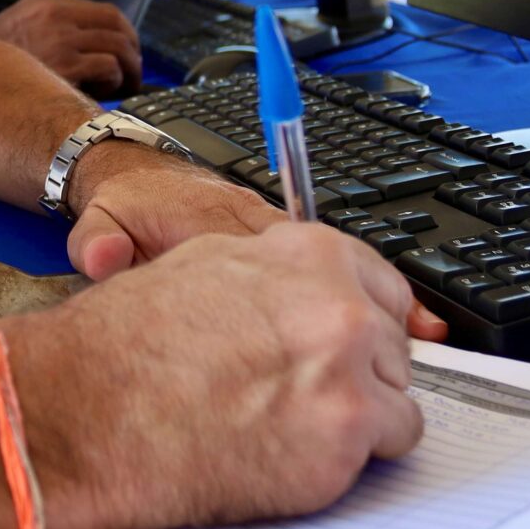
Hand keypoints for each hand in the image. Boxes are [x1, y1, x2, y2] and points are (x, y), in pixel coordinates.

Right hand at [0, 0, 139, 92]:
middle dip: (133, 53)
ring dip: (128, 71)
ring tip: (124, 88)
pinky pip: (108, 67)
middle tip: (134, 75)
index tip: (128, 53)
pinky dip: (114, 82)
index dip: (125, 34)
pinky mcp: (63, 65)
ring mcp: (59, 38)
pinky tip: (101, 93)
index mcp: (46, 2)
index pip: (106, 12)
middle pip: (118, 27)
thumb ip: (50, 27)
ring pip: (119, 48)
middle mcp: (54, 14)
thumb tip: (92, 46)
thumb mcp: (17, 28)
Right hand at [5, 222, 428, 528]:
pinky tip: (292, 457)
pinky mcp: (347, 433)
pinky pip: (389, 448)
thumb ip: (278, 279)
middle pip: (392, 347)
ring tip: (287, 431)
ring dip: (357, 420)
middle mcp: (339, 302)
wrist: (82, 410)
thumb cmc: (125, 347)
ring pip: (398, 400)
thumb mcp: (205, 269)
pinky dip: (348, 461)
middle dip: (355, 375)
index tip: (347, 352)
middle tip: (299, 400)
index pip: (384, 288)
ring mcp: (349, 368)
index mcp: (309, 253)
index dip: (361, 328)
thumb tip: (315, 296)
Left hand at [65, 147, 445, 339]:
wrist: (137, 175)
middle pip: (334, 269)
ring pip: (350, 269)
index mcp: (222, 223)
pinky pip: (346, 268)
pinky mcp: (293, 242)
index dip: (319, 297)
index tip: (352, 320)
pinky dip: (379, 296)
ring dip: (386, 306)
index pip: (280, 257)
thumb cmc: (127, 208)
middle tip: (412, 353)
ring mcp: (284, 235)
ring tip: (430, 341)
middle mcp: (265, 226)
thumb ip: (99, 241)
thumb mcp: (103, 223)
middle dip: (371, 312)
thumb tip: (99, 256)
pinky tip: (411, 328)